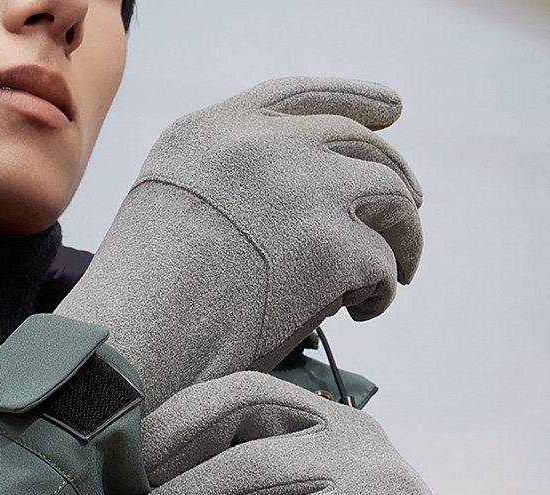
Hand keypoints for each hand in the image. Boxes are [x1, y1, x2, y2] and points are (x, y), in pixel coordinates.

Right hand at [57, 77, 422, 409]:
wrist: (138, 343)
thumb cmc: (149, 300)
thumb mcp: (172, 208)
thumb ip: (236, 186)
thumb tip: (318, 206)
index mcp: (214, 130)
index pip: (303, 96)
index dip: (357, 99)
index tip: (394, 111)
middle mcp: (263, 146)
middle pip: (361, 144)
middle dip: (397, 176)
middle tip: (411, 208)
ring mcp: (302, 191)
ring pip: (391, 195)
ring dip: (405, 235)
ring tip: (399, 271)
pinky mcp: (332, 247)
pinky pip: (383, 263)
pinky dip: (382, 290)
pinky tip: (363, 312)